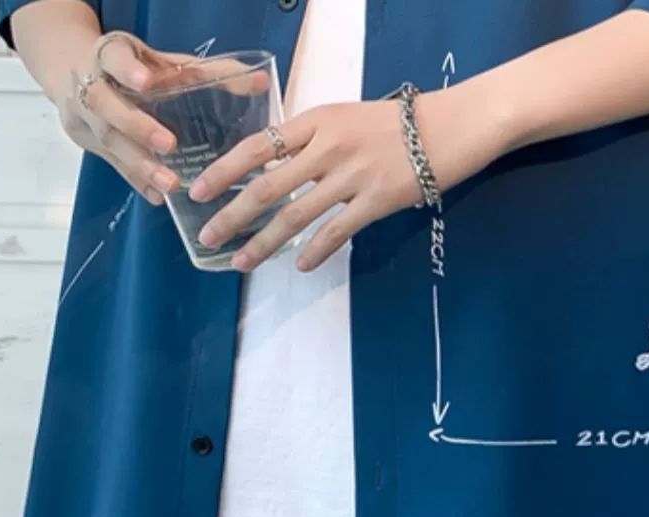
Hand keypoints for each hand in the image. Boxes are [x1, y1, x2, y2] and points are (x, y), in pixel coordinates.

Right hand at [52, 35, 270, 204]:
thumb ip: (212, 72)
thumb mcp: (165, 62)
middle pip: (105, 105)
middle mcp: (90, 85)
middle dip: (137, 126)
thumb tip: (261, 83)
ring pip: (107, 139)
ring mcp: (83, 115)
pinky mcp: (86, 141)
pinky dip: (136, 180)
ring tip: (170, 184)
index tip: (148, 83)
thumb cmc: (134, 68)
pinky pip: (111, 163)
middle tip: (169, 145)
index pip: (113, 57)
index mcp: (109, 55)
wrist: (74, 70)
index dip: (128, 70)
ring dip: (138, 164)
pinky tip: (157, 196)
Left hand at [187, 89, 505, 271]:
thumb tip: (269, 169)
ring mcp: (352, 177)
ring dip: (263, 243)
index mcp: (316, 122)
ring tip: (241, 262)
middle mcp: (328, 148)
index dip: (224, 172)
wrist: (449, 128)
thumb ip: (308, 141)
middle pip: (268, 187)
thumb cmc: (394, 123)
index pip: (256, 147)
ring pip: (295, 216)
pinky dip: (315, 252)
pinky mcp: (376, 202)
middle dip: (232, 215)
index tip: (198, 193)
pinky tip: (301, 267)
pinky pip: (336, 232)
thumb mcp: (343, 117)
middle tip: (207, 238)